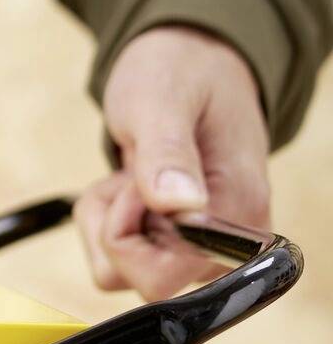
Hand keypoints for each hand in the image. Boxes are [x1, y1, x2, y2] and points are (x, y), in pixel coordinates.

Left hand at [76, 26, 271, 300]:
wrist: (188, 62)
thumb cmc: (180, 73)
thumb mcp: (162, 101)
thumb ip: (167, 154)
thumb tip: (181, 205)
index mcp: (238, 211)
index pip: (164, 278)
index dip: (129, 235)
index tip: (136, 183)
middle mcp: (227, 241)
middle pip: (139, 281)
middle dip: (112, 226)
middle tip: (131, 174)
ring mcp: (200, 247)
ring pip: (118, 273)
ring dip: (105, 221)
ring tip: (132, 174)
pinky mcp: (176, 245)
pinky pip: (115, 260)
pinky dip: (105, 222)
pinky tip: (130, 185)